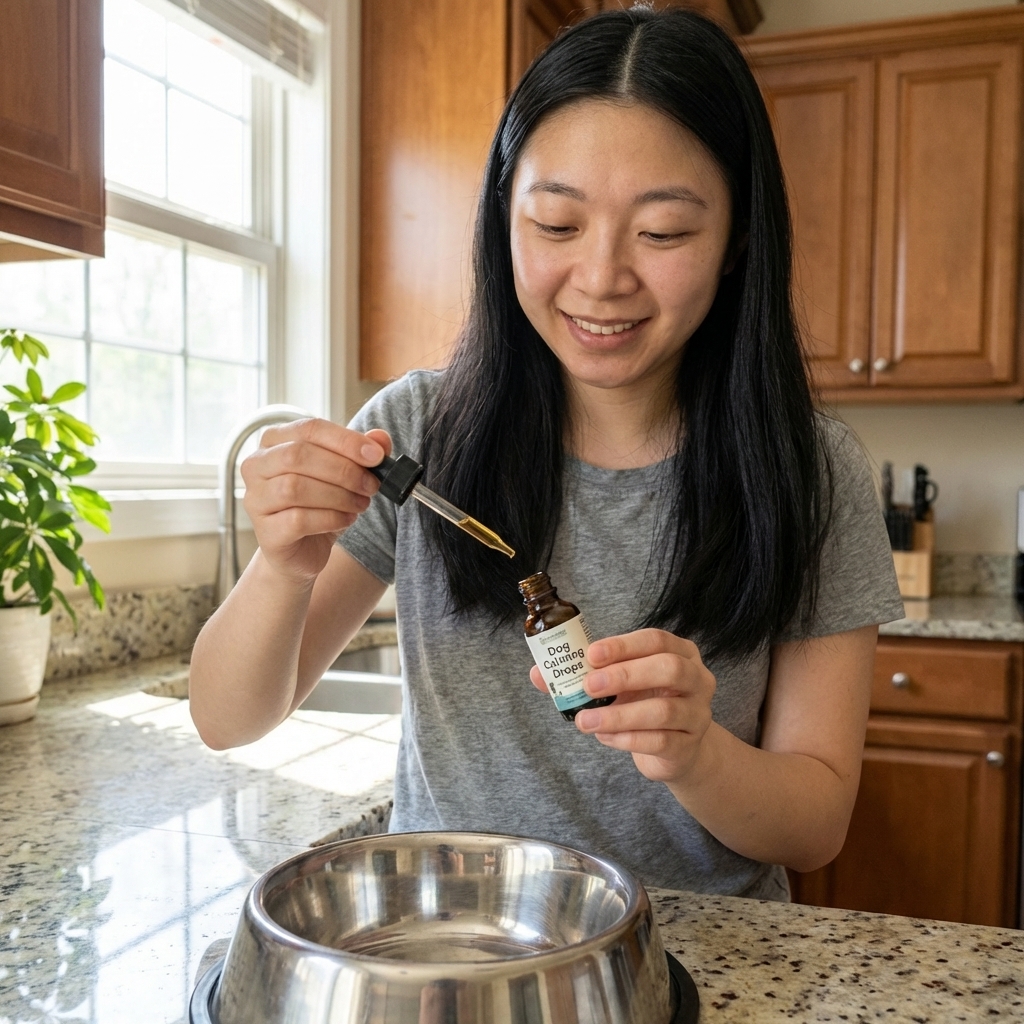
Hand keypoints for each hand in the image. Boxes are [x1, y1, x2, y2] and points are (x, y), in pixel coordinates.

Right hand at [241, 420, 391, 585]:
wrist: (302, 551)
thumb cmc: (320, 506)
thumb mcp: (345, 476)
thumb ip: (362, 454)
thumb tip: (381, 439)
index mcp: (275, 440)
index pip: (309, 428)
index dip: (345, 440)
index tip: (376, 456)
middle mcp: (256, 465)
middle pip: (298, 455)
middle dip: (343, 470)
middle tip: (371, 484)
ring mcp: (256, 499)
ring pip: (295, 487)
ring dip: (338, 495)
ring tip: (360, 503)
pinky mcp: (265, 531)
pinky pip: (298, 519)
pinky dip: (330, 518)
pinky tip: (346, 519)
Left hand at [529, 628, 715, 784]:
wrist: (676, 748)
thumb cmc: (644, 703)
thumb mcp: (620, 684)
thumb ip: (584, 676)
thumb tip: (539, 674)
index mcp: (681, 652)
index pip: (656, 640)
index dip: (623, 645)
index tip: (590, 655)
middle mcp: (697, 679)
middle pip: (669, 668)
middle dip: (624, 675)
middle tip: (588, 686)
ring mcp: (697, 713)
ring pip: (663, 710)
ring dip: (618, 715)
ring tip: (585, 721)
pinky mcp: (688, 746)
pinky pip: (659, 741)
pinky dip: (626, 739)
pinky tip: (604, 737)